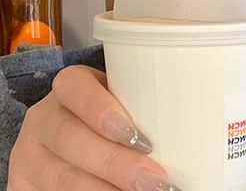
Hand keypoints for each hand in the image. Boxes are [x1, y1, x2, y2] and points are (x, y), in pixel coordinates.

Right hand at [8, 65, 181, 189]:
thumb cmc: (111, 111)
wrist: (69, 133)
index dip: (102, 110)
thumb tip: (198, 126)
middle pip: (71, 139)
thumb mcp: (120, 99)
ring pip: (61, 177)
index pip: (75, 87)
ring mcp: (28, 156)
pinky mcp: (23, 187)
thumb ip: (143, 103)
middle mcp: (43, 119)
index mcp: (68, 87)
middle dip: (115, 164)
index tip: (137, 135)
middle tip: (155, 180)